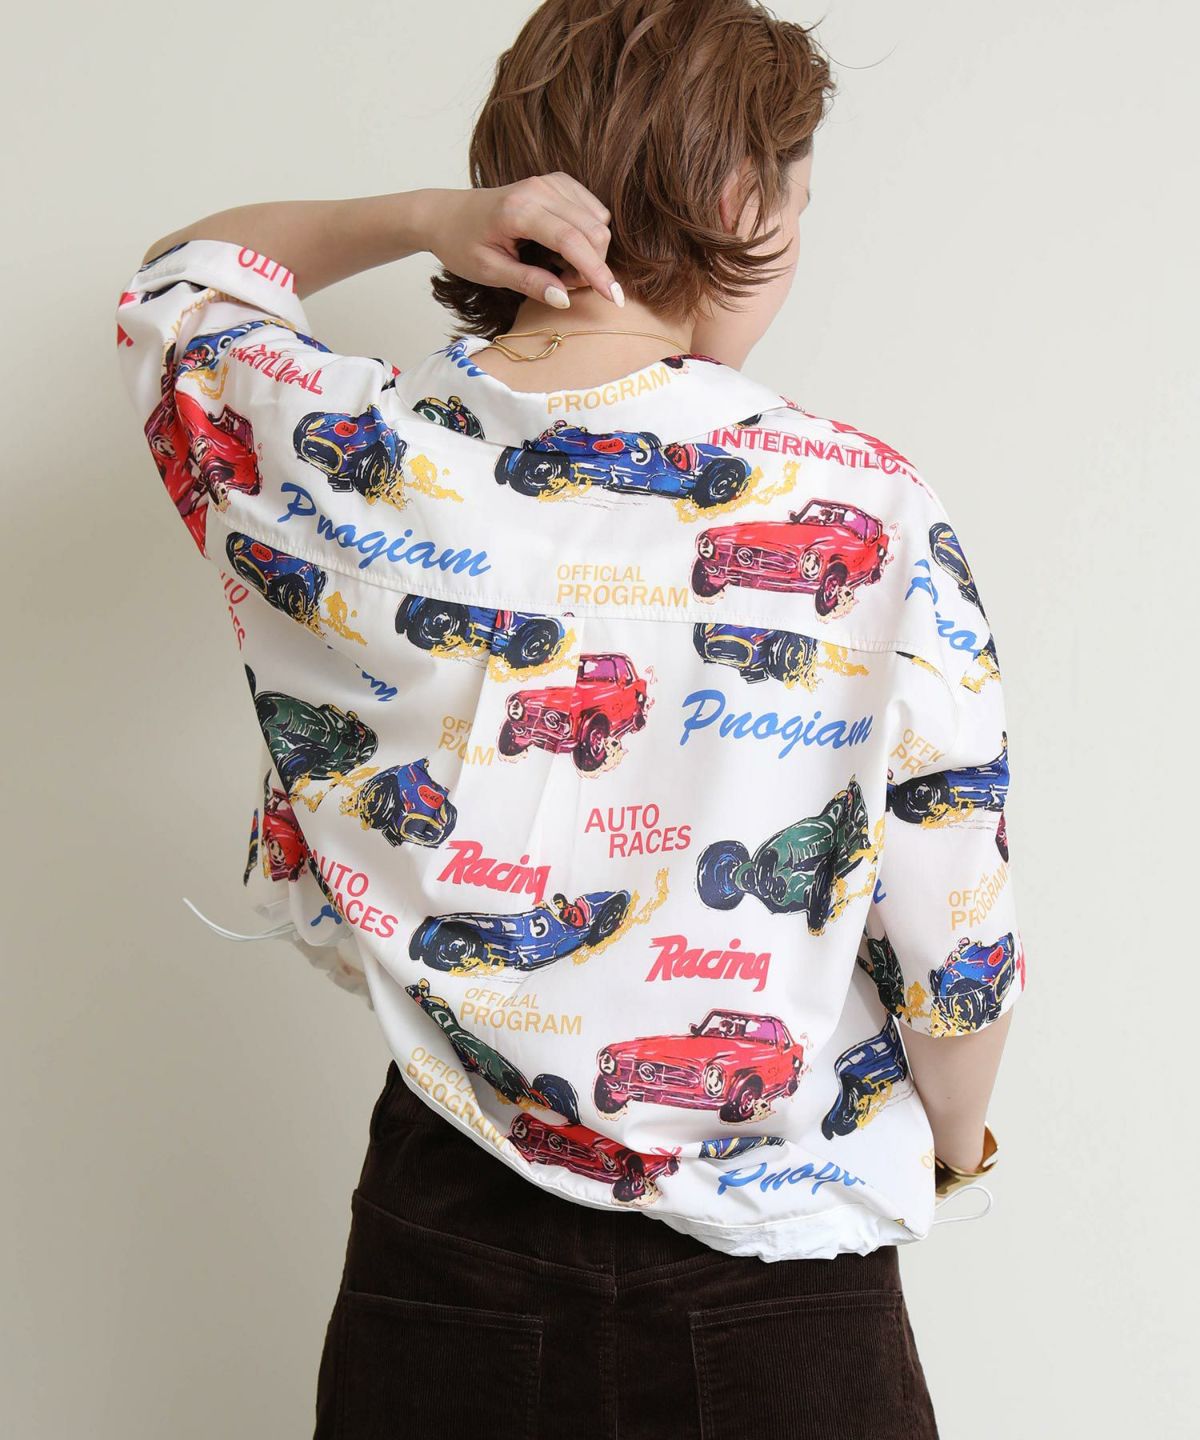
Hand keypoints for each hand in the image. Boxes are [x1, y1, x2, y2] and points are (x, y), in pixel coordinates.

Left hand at [422, 174, 620, 306]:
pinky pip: (592, 210)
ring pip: (598, 220)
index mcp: (519, 210)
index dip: (597, 272)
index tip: (614, 299)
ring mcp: (550, 181)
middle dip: (591, 265)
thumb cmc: (462, 245)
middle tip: (562, 283)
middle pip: (594, 230)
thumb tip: (565, 299)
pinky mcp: (558, 182)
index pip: (572, 241)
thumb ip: (529, 283)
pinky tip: (563, 247)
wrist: (446, 214)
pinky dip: (587, 234)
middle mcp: (539, 189)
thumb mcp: (489, 272)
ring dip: (590, 251)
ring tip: (557, 266)